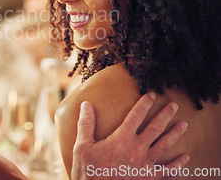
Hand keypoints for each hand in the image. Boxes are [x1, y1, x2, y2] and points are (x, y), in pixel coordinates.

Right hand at [72, 92, 189, 179]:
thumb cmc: (89, 172)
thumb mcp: (82, 147)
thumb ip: (86, 124)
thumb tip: (86, 105)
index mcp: (122, 139)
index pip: (136, 115)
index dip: (144, 103)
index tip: (151, 95)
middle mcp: (137, 149)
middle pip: (156, 127)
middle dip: (166, 115)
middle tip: (174, 106)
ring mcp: (146, 165)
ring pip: (165, 145)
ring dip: (175, 133)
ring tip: (183, 124)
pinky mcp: (149, 179)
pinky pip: (168, 171)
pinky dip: (178, 165)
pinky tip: (185, 158)